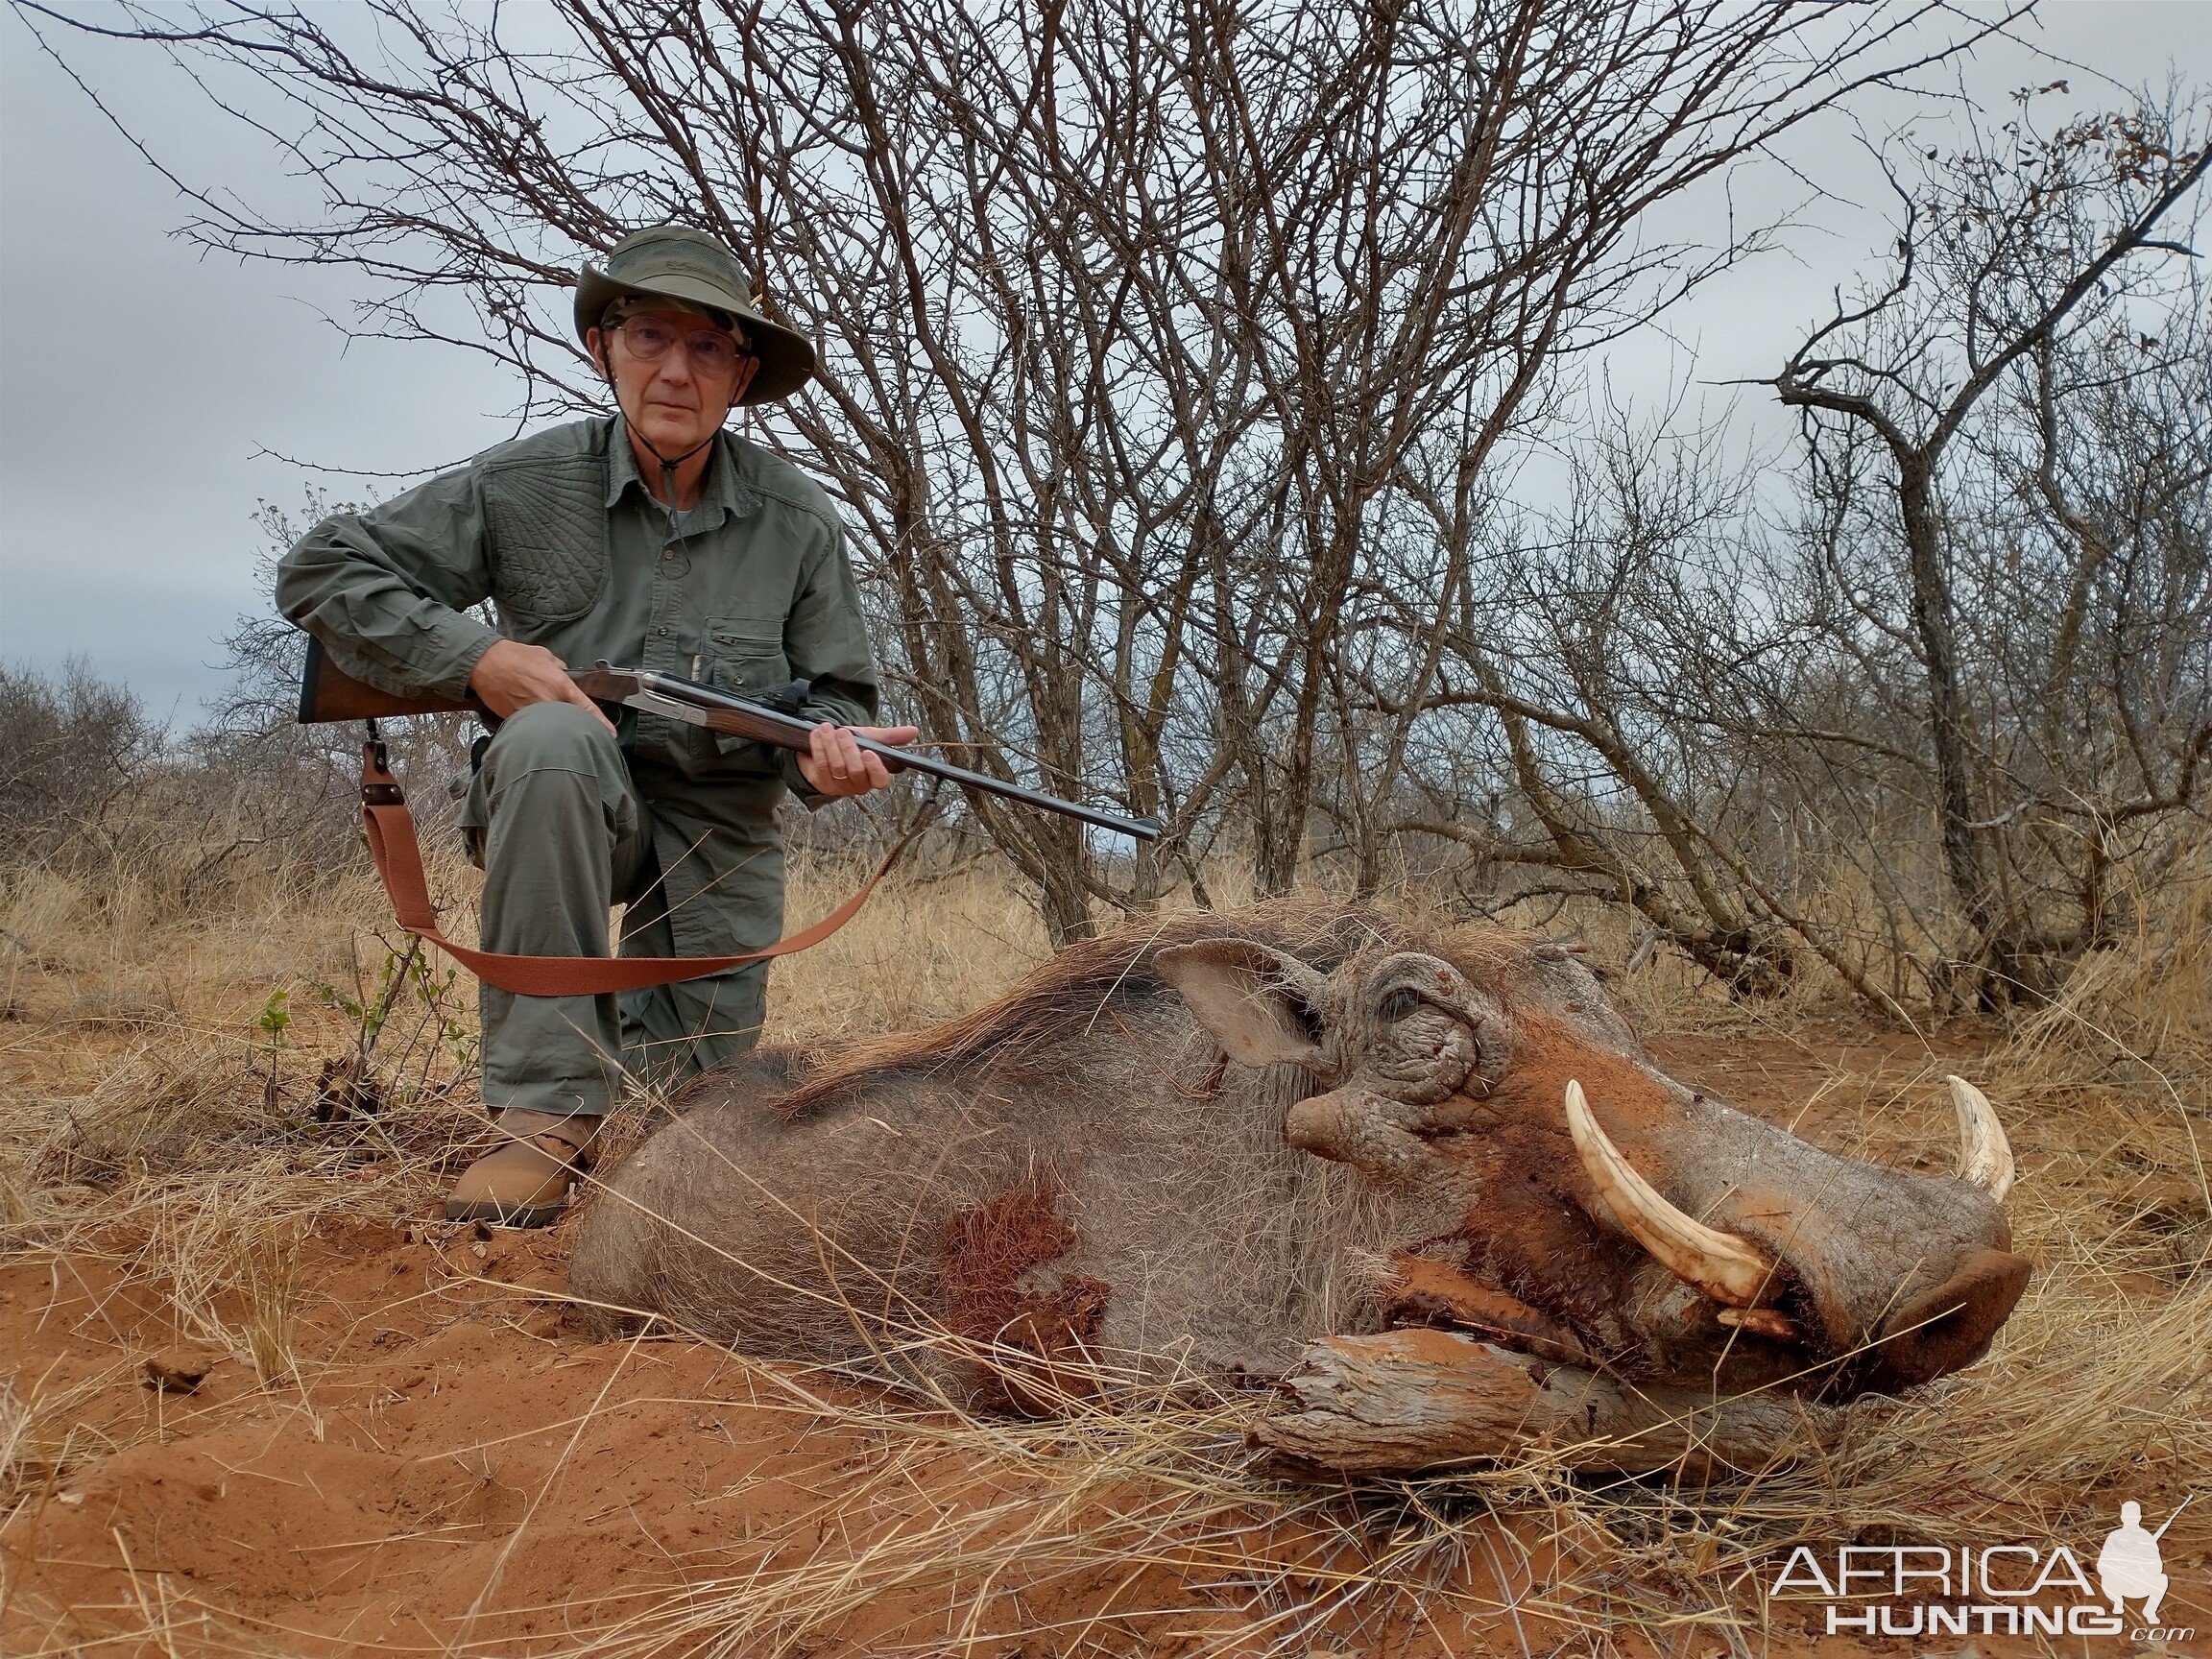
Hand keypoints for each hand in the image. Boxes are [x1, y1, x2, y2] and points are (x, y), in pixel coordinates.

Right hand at [468, 639, 615, 734]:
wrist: (485, 663)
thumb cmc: (514, 657)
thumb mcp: (545, 656)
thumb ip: (559, 668)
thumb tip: (565, 673)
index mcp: (560, 686)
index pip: (587, 709)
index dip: (601, 724)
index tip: (610, 735)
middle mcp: (549, 703)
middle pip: (570, 722)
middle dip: (572, 722)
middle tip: (571, 721)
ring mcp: (532, 714)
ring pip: (549, 725)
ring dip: (550, 723)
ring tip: (541, 713)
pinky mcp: (516, 720)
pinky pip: (530, 726)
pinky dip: (532, 724)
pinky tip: (528, 717)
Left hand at [796, 722, 918, 796]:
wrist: (826, 746)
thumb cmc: (852, 745)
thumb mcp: (871, 738)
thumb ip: (890, 736)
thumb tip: (914, 731)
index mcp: (875, 776)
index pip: (881, 781)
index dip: (875, 769)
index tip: (869, 752)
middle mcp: (859, 785)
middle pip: (856, 771)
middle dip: (848, 749)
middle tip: (843, 732)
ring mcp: (840, 786)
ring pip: (837, 767)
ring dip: (831, 745)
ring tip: (827, 728)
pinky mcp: (822, 783)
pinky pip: (821, 765)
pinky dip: (819, 748)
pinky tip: (817, 735)